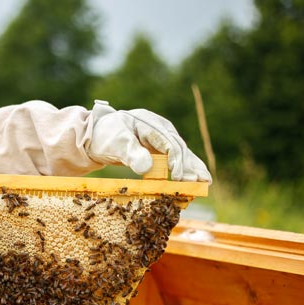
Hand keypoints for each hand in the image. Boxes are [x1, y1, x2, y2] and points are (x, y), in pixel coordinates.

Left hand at [90, 103, 211, 181]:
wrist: (97, 136)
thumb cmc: (105, 136)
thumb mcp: (115, 143)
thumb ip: (130, 153)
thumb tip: (147, 168)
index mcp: (149, 123)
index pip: (168, 142)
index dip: (175, 160)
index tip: (178, 177)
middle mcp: (159, 128)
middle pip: (178, 147)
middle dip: (189, 165)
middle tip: (200, 181)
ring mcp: (161, 137)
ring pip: (181, 153)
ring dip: (192, 167)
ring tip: (206, 181)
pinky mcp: (160, 147)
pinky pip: (175, 158)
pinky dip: (185, 168)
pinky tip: (197, 178)